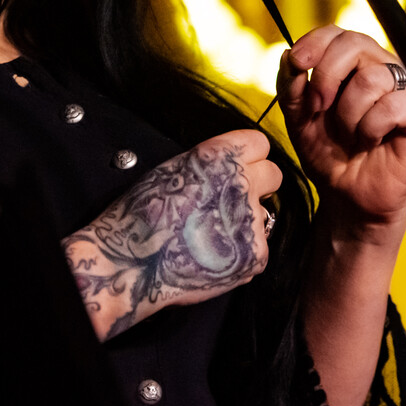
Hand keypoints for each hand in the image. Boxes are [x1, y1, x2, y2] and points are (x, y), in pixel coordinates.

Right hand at [64, 129, 282, 339]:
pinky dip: (240, 254)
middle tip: (233, 202)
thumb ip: (209, 165)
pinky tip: (212, 257)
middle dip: (257, 185)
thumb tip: (230, 170)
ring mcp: (251, 220)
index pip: (258, 142)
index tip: (241, 167)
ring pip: (262, 215)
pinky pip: (257, 248)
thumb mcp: (173, 170)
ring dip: (244, 223)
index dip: (248, 156)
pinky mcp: (255, 254)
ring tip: (211, 237)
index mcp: (219, 156)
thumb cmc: (142, 214)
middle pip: (273, 175)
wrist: (131, 263)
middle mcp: (241, 182)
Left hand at [277, 26, 405, 243]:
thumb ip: (290, 86)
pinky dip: (371, 127)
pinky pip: (393, 105)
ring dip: (348, 113)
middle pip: (355, 44)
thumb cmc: (327, 152)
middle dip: (327, 76)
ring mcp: (402, 89)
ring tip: (349, 134)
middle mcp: (379, 68)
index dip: (315, 42)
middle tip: (318, 108)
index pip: (336, 32)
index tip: (297, 64)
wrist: (346, 194)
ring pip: (372, 78)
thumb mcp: (298, 117)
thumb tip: (288, 55)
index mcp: (351, 64)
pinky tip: (370, 141)